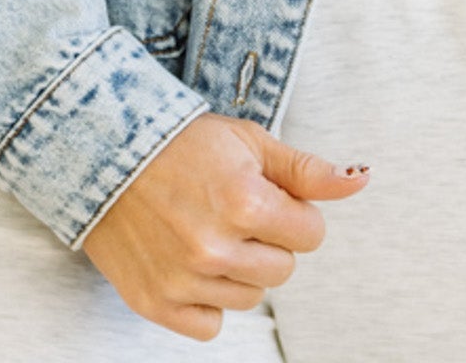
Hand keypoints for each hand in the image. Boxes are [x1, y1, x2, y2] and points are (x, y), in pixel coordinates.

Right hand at [76, 110, 370, 340]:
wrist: (105, 153)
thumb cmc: (183, 143)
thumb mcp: (250, 141)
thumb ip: (307, 170)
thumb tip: (360, 181)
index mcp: (244, 203)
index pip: (310, 234)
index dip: (294, 212)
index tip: (267, 196)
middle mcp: (215, 248)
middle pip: (283, 271)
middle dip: (269, 240)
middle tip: (234, 211)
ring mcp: (183, 280)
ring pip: (250, 298)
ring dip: (239, 269)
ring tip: (209, 229)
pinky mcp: (156, 303)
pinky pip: (211, 324)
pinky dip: (206, 299)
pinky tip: (190, 260)